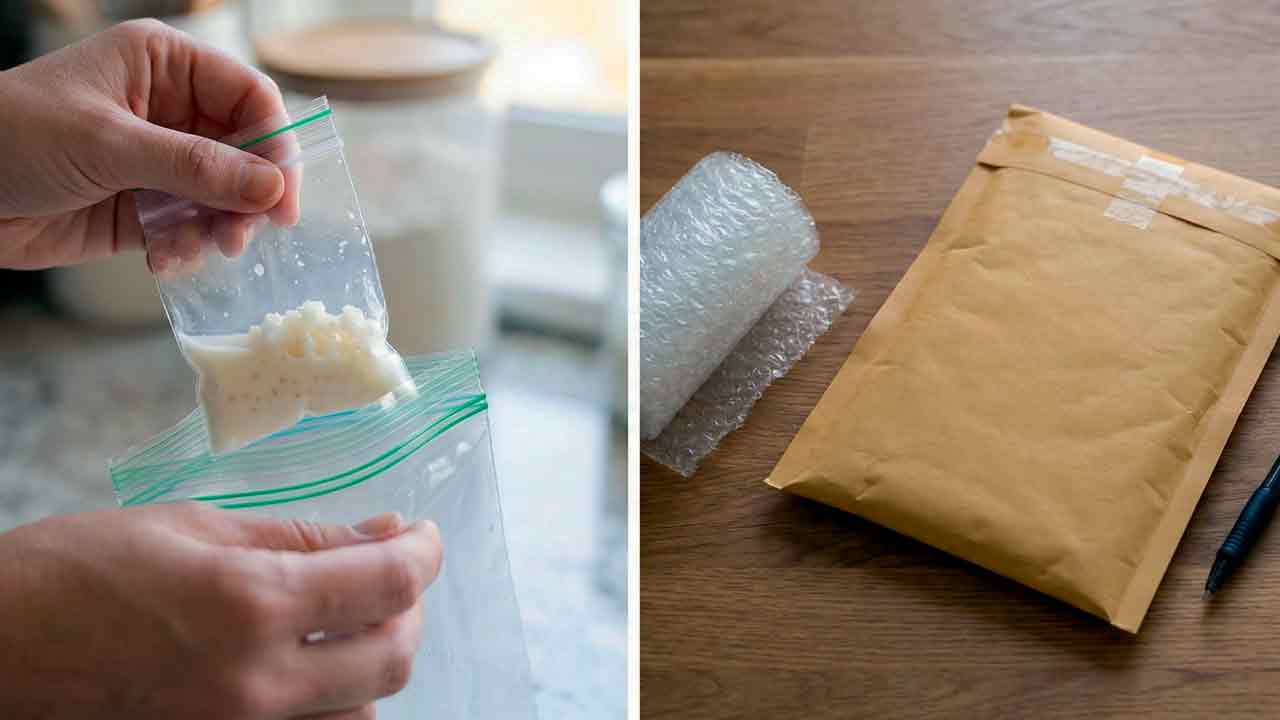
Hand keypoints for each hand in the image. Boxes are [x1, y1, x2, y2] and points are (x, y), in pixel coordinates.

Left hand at [0, 19, 299, 269]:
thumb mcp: (109, 145)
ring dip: (221, 228)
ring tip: (204, 250)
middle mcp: (169, 110)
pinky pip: (191, 228)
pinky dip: (188, 248)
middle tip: (243, 235)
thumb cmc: (13, 136)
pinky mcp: (142, 207)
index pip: (249, 96)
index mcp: (164, 66)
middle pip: (247, 152)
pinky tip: (163, 261)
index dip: (275, 144)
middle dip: (249, 196)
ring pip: (224, 196)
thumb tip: (272, 188)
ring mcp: (157, 161)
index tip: (282, 198)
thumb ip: (196, 167)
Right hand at [0, 503, 443, 718]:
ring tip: (349, 619)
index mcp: (250, 605)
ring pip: (362, 712)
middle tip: (390, 570)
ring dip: (373, 661)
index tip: (421, 535)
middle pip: (393, 659)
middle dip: (409, 607)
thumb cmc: (75, 573)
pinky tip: (311, 666)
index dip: (423, 553)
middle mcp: (255, 685)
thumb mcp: (195, 528)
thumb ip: (301, 538)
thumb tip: (382, 537)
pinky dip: (332, 703)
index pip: (388, 584)